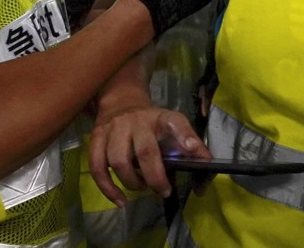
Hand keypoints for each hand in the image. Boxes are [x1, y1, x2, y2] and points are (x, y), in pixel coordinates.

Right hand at [89, 105, 207, 202]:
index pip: (175, 123)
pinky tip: (120, 201)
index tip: (194, 151)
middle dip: (155, 177)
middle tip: (164, 191)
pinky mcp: (96, 138)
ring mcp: (114, 129)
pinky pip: (97, 168)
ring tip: (142, 188)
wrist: (122, 103)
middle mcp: (137, 121)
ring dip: (132, 182)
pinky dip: (108, 188)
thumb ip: (190, 143)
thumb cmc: (152, 122)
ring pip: (118, 161)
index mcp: (161, 117)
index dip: (186, 136)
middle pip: (145, 152)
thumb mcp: (173, 125)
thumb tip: (208, 164)